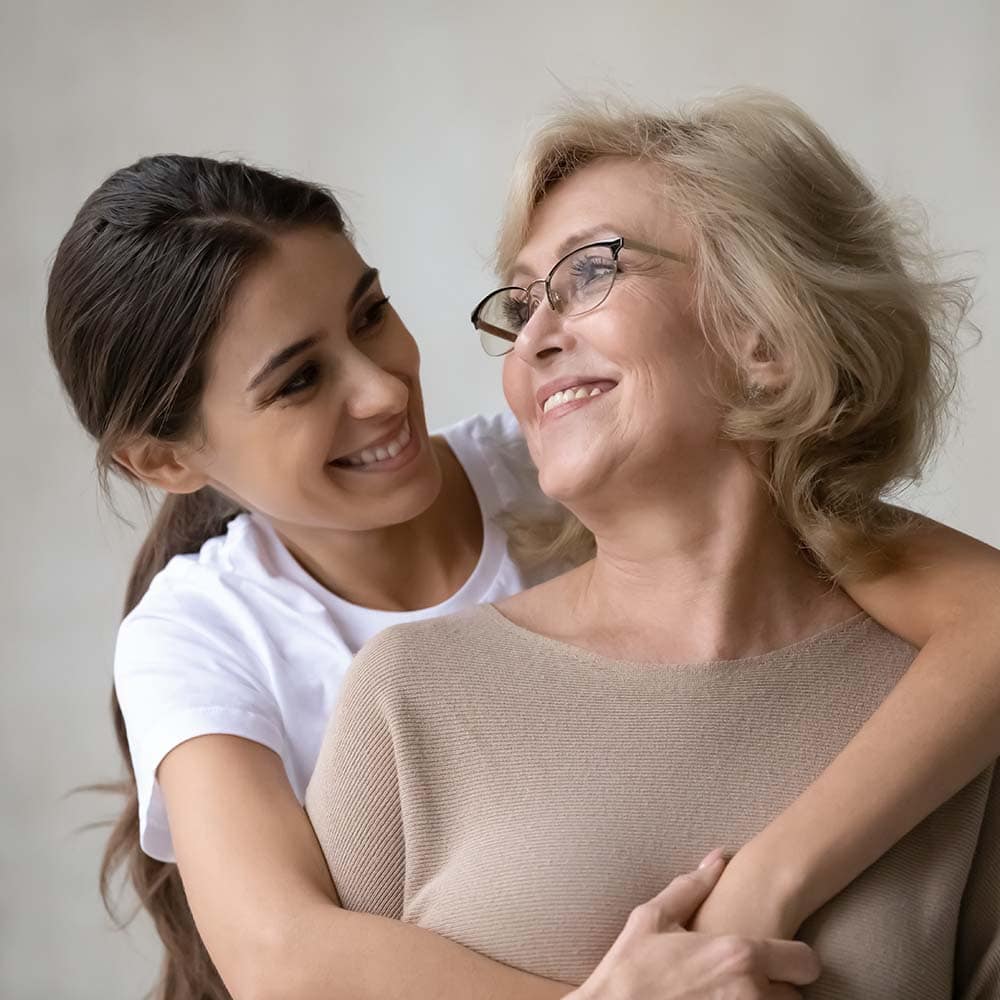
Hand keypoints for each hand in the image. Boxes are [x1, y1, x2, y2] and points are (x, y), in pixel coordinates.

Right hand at [569, 851, 819, 999]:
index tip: (782, 960)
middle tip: (749, 980)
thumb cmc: (629, 968)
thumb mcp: (653, 918)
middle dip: (777, 988)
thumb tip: (717, 858)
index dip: (794, 960)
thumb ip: (691, 886)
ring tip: (734, 994)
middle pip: (796, 997)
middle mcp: (750, 993)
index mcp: (738, 955)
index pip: (805, 962)